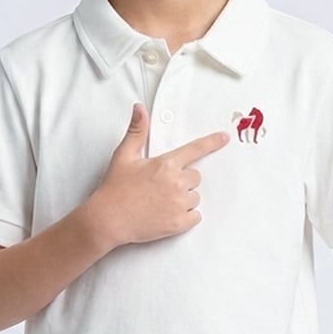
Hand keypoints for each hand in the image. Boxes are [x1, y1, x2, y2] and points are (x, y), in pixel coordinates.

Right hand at [90, 103, 229, 247]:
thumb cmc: (115, 189)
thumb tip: (139, 109)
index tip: (224, 138)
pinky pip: (196, 216)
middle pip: (195, 177)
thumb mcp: (124, 156)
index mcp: (165, 164)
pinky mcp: (178, 223)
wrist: (108, 219)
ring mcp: (178, 204)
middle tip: (161, 187)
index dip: (212, 143)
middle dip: (183, 181)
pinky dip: (186, 217)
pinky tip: (168, 215)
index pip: (195, 150)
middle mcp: (175, 182)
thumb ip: (136, 131)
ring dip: (183, 200)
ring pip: (195, 197)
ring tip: (161, 202)